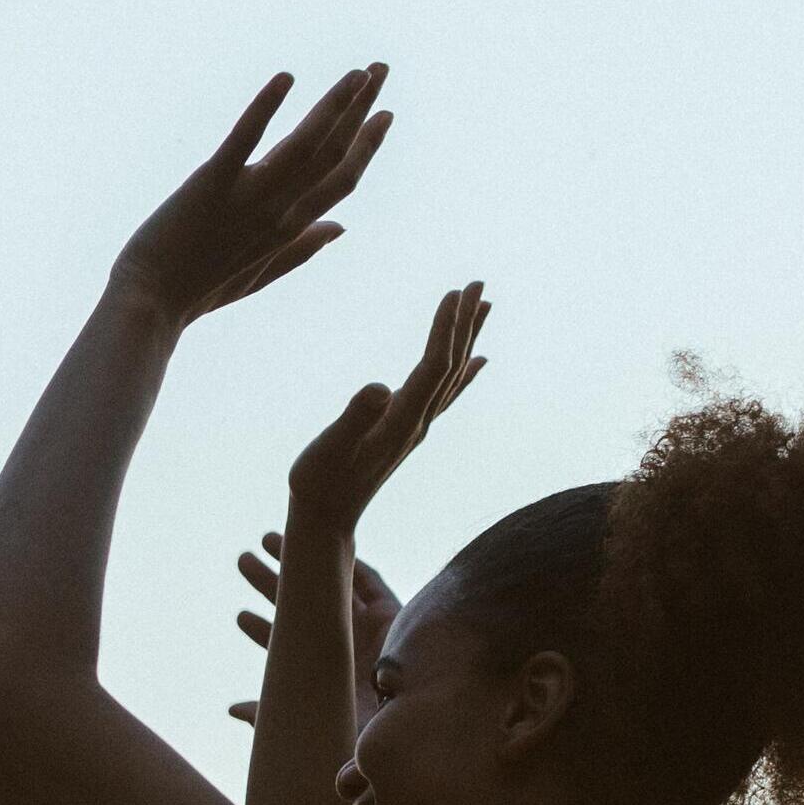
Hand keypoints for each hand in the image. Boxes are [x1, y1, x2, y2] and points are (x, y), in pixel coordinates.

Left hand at [109, 67, 391, 324]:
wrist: (150, 304)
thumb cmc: (200, 289)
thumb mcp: (260, 275)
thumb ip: (303, 250)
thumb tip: (342, 228)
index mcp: (290, 229)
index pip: (342, 180)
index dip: (368, 145)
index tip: (385, 113)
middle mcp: (279, 211)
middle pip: (333, 154)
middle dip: (362, 110)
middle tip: (380, 68)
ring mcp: (248, 197)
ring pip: (305, 144)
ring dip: (334, 104)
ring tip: (357, 72)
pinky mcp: (211, 183)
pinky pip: (245, 139)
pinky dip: (265, 107)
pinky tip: (285, 78)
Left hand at [228, 544, 400, 723]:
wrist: (415, 727)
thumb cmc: (365, 736)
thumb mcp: (314, 725)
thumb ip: (272, 714)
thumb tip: (229, 708)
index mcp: (323, 673)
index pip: (285, 646)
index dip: (261, 629)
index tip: (239, 616)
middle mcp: (343, 646)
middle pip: (300, 608)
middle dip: (270, 583)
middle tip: (243, 560)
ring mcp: (368, 628)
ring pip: (330, 586)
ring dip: (304, 562)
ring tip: (270, 539)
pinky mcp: (392, 615)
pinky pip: (369, 582)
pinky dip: (351, 562)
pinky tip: (329, 542)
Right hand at [285, 282, 486, 533]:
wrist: (325, 520)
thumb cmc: (319, 482)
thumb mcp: (329, 448)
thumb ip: (353, 418)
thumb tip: (380, 388)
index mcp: (401, 421)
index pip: (434, 366)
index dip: (446, 328)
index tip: (455, 292)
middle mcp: (418, 423)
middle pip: (452, 365)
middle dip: (465, 323)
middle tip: (479, 284)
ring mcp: (416, 428)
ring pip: (453, 376)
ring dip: (468, 339)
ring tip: (484, 307)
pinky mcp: (407, 431)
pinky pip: (446, 395)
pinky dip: (464, 373)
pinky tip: (478, 363)